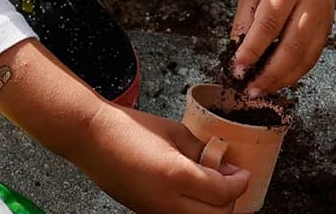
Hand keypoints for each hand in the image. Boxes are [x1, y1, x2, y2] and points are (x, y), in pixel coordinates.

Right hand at [79, 103, 249, 213]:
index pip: (224, 193)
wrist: (92, 140)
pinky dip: (194, 208)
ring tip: (212, 184)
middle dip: (231, 200)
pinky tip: (193, 190)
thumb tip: (224, 165)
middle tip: (232, 180)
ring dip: (213, 207)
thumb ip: (203, 151)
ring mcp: (154, 212)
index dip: (240, 183)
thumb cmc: (131, 130)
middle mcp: (166, 202)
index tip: (243, 173)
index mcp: (177, 176)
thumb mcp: (176, 133)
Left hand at [230, 0, 335, 95]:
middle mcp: (311, 1)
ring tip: (263, 90)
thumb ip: (245, 22)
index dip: (252, 51)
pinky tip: (281, 79)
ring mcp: (324, 15)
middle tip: (250, 90)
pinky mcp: (330, 26)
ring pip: (306, 56)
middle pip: (292, 46)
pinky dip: (297, 71)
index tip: (237, 70)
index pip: (268, 25)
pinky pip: (314, 55)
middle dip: (270, 74)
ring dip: (284, 78)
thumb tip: (237, 58)